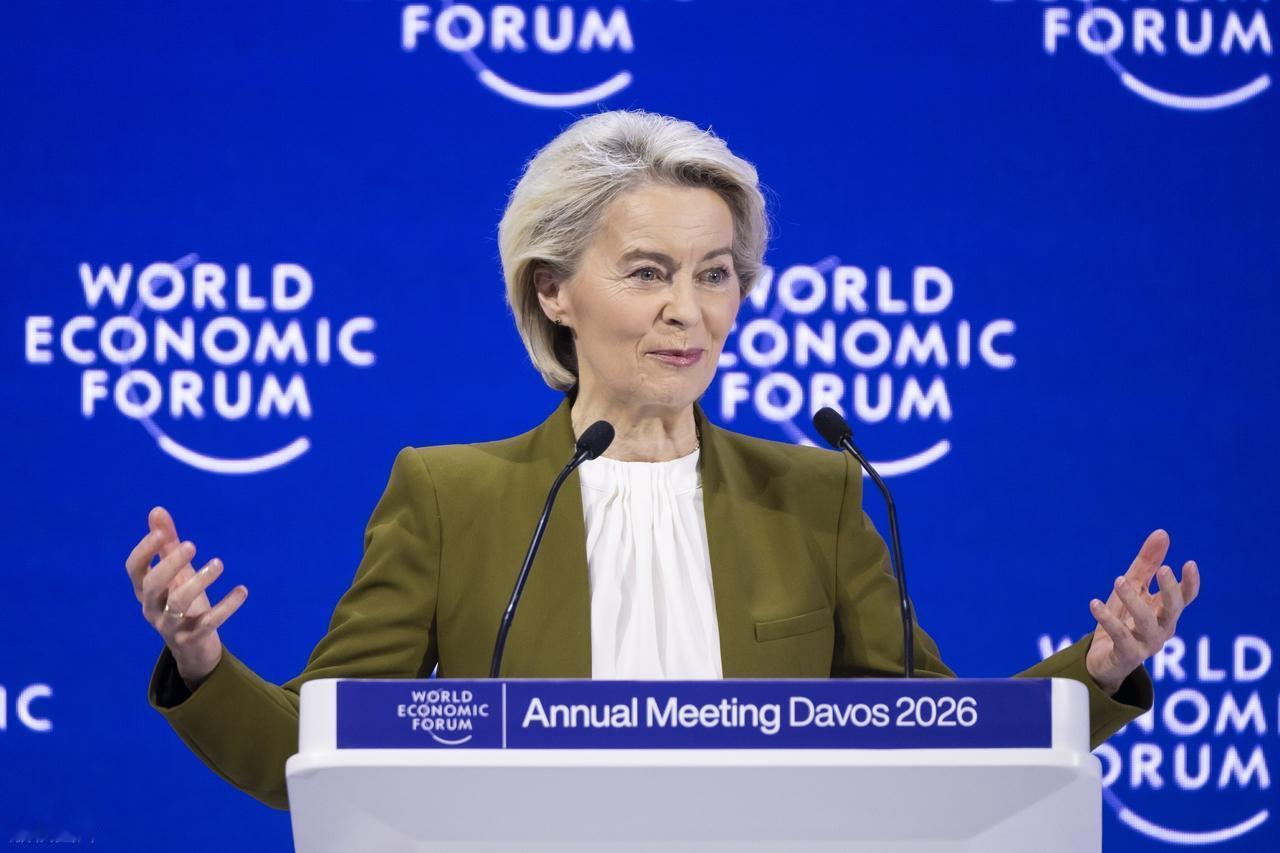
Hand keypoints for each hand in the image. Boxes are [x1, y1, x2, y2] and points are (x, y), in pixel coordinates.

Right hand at [124, 506, 248, 689]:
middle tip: (192, 545)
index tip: (161, 532)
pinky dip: (227, 606)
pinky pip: (208, 623)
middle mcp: (152, 608)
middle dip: (170, 564)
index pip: (134, 569)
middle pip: (152, 585)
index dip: (144, 550)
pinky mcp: (192, 639)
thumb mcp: (175, 573)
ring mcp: (170, 626)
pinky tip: (242, 590)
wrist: (193, 648)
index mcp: (145, 590)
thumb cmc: (182, 603)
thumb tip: (156, 510)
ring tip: (219, 563)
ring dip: (199, 581)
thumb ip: (166, 544)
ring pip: (178, 604)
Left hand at [1086, 529, 1199, 693]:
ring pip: (1146, 622)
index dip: (1190, 582)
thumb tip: (1163, 533)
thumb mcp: (1132, 587)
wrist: (1101, 658)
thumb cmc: (1122, 619)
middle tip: (1163, 569)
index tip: (1189, 563)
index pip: (1185, 597)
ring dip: (1133, 600)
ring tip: (1119, 580)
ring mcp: (1146, 644)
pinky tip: (1094, 603)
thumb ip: (1147, 563)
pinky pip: (1120, 637)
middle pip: (1173, 609)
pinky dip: (1108, 619)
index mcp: (1165, 611)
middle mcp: (1161, 628)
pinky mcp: (1127, 655)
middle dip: (1169, 590)